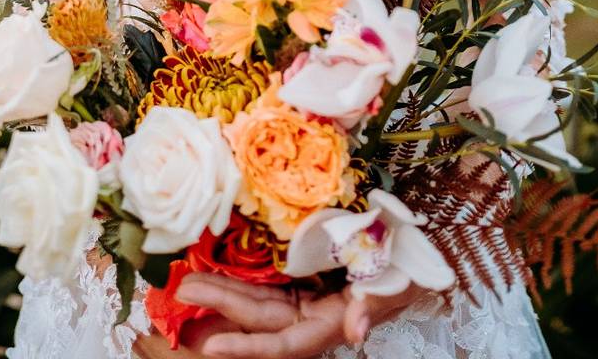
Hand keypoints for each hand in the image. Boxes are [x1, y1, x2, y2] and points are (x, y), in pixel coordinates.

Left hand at [176, 273, 422, 357]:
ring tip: (187, 279)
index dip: (250, 348)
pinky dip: (238, 277)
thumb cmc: (411, 265)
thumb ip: (376, 305)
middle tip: (183, 289)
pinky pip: (264, 281)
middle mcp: (312, 317)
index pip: (286, 344)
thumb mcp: (399, 281)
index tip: (211, 346)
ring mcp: (303, 297)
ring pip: (256, 299)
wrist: (415, 249)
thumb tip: (356, 333)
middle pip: (260, 318)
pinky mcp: (299, 278)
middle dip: (221, 305)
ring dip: (222, 290)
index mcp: (333, 324)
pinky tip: (212, 267)